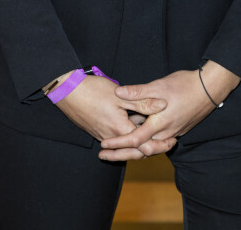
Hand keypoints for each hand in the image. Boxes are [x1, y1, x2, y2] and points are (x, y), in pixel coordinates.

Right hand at [54, 74, 171, 158]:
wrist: (67, 92)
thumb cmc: (93, 91)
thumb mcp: (120, 95)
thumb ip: (142, 102)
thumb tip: (163, 105)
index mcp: (120, 130)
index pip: (144, 145)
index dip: (160, 145)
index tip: (173, 140)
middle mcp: (112, 138)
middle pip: (137, 150)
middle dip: (154, 148)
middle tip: (169, 143)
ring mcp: (104, 136)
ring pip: (127, 145)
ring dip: (141, 143)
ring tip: (156, 137)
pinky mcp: (99, 131)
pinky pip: (118, 139)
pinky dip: (130, 137)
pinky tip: (136, 126)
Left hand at [98, 62, 240, 161]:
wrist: (210, 89)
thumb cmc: (184, 85)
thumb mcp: (159, 85)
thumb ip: (138, 92)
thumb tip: (118, 92)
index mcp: (159, 123)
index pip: (134, 139)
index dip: (118, 144)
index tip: (103, 145)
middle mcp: (166, 133)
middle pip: (141, 149)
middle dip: (121, 153)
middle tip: (104, 155)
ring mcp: (173, 132)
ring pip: (150, 146)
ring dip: (134, 148)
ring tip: (117, 147)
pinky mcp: (178, 129)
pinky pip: (159, 141)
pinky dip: (146, 141)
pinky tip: (139, 133)